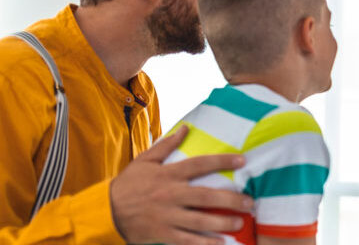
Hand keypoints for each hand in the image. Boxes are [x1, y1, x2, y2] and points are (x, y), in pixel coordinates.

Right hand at [110, 126, 254, 244]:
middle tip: (249, 201)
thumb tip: (185, 128)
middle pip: (206, 196)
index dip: (223, 161)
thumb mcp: (144, 161)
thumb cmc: (128, 184)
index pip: (200, 164)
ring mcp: (167, 216)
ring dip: (223, 222)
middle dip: (231, 199)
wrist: (105, 211)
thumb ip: (166, 145)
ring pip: (200, 220)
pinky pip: (187, 240)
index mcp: (168, 174)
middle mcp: (170, 194)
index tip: (242, 160)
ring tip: (240, 221)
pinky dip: (204, 243)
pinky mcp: (163, 234)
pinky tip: (221, 243)